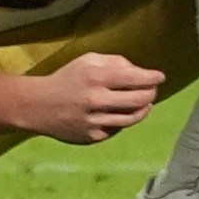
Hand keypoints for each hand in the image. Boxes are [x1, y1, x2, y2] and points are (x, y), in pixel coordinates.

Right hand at [24, 52, 165, 143]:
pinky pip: (117, 129)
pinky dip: (124, 120)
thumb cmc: (67, 79)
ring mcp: (94, 121)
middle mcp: (96, 100)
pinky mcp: (91, 137)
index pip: (135, 78)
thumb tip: (141, 72)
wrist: (37, 105)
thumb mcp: (88, 60)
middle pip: (138, 100)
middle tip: (153, 90)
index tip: (160, 77)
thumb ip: (115, 62)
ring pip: (132, 118)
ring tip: (146, 103)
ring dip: (144, 109)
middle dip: (151, 93)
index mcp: (96, 77)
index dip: (152, 78)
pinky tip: (124, 113)